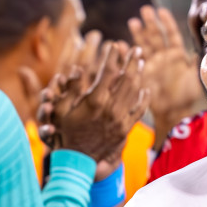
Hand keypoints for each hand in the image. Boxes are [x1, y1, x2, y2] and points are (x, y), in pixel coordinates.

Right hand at [39, 41, 147, 175]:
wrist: (77, 161)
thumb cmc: (65, 133)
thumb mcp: (61, 110)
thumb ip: (70, 89)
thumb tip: (77, 69)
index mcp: (94, 101)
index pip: (108, 71)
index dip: (112, 56)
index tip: (114, 45)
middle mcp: (110, 109)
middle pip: (127, 78)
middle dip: (132, 61)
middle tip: (136, 49)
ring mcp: (120, 119)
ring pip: (135, 91)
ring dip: (139, 75)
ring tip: (140, 62)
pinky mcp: (125, 129)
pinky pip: (139, 110)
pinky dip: (144, 98)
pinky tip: (145, 88)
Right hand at [128, 5, 206, 131]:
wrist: (174, 112)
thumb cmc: (187, 95)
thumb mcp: (195, 75)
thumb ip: (196, 60)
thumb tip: (201, 46)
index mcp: (177, 55)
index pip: (171, 34)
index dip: (166, 22)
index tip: (161, 11)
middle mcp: (163, 57)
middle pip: (156, 36)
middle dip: (150, 23)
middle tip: (144, 10)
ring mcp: (151, 64)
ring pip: (143, 45)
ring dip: (138, 34)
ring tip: (133, 22)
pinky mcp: (142, 74)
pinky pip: (132, 61)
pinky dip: (125, 53)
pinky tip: (119, 45)